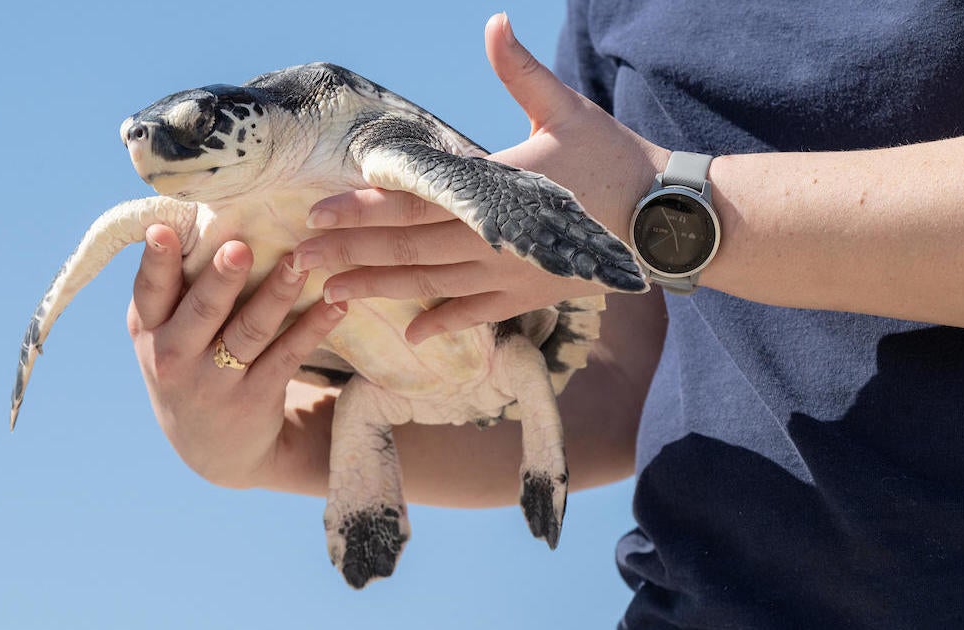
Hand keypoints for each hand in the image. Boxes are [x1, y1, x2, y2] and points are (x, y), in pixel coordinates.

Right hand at [127, 224, 345, 488]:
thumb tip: (195, 210)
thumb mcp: (164, 333)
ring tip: (301, 262)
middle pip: (202, 311)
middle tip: (240, 247)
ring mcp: (215, 382)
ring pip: (250, 331)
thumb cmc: (187, 363)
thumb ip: (172, 287)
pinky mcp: (256, 398)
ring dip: (277, 294)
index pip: (148, 291)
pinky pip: (289, 355)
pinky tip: (337, 303)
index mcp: (148, 329)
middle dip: (221, 279)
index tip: (161, 229)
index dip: (155, 261)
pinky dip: (314, 326)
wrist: (213, 450)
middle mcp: (174, 357)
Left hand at [293, 13, 665, 342]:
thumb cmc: (615, 159)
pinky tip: (411, 334)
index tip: (313, 213)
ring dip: (377, 288)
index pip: (410, 200)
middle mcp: (488, 238)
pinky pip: (475, 314)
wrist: (664, 219)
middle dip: (348, 252)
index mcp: (490, 190)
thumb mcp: (565, 110)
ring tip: (330, 294)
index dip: (358, 208)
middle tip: (298, 261)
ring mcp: (505, 273)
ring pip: (428, 284)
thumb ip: (520, 72)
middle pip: (403, 246)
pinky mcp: (527, 294)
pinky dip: (442, 323)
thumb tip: (495, 23)